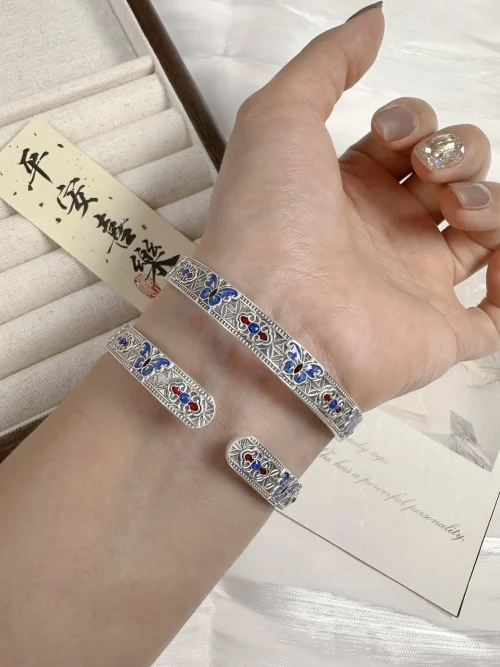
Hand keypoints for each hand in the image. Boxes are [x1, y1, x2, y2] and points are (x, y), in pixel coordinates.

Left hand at [196, 5, 499, 410]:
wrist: (271, 317)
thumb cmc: (266, 220)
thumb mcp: (278, 117)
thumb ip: (326, 63)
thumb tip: (372, 22)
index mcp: (346, 188)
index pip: (405, 142)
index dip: (415, 120)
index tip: (392, 131)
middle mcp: (382, 235)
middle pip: (451, 177)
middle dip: (458, 151)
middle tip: (429, 168)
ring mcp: (412, 285)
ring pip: (483, 231)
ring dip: (490, 199)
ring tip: (458, 207)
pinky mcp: (439, 334)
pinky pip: (496, 313)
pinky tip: (496, 250)